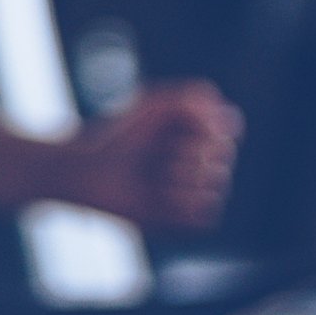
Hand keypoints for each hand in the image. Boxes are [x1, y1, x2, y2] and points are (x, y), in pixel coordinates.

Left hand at [59, 80, 239, 230]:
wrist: (84, 170)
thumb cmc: (116, 135)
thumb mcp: (150, 105)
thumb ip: (191, 98)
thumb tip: (230, 120)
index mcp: (200, 134)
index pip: (229, 131)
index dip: (207, 130)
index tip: (177, 128)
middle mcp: (202, 162)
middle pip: (223, 159)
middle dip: (190, 154)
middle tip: (159, 154)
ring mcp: (193, 190)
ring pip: (216, 187)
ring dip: (182, 179)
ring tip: (154, 176)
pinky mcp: (182, 216)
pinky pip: (204, 215)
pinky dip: (181, 205)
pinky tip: (157, 197)